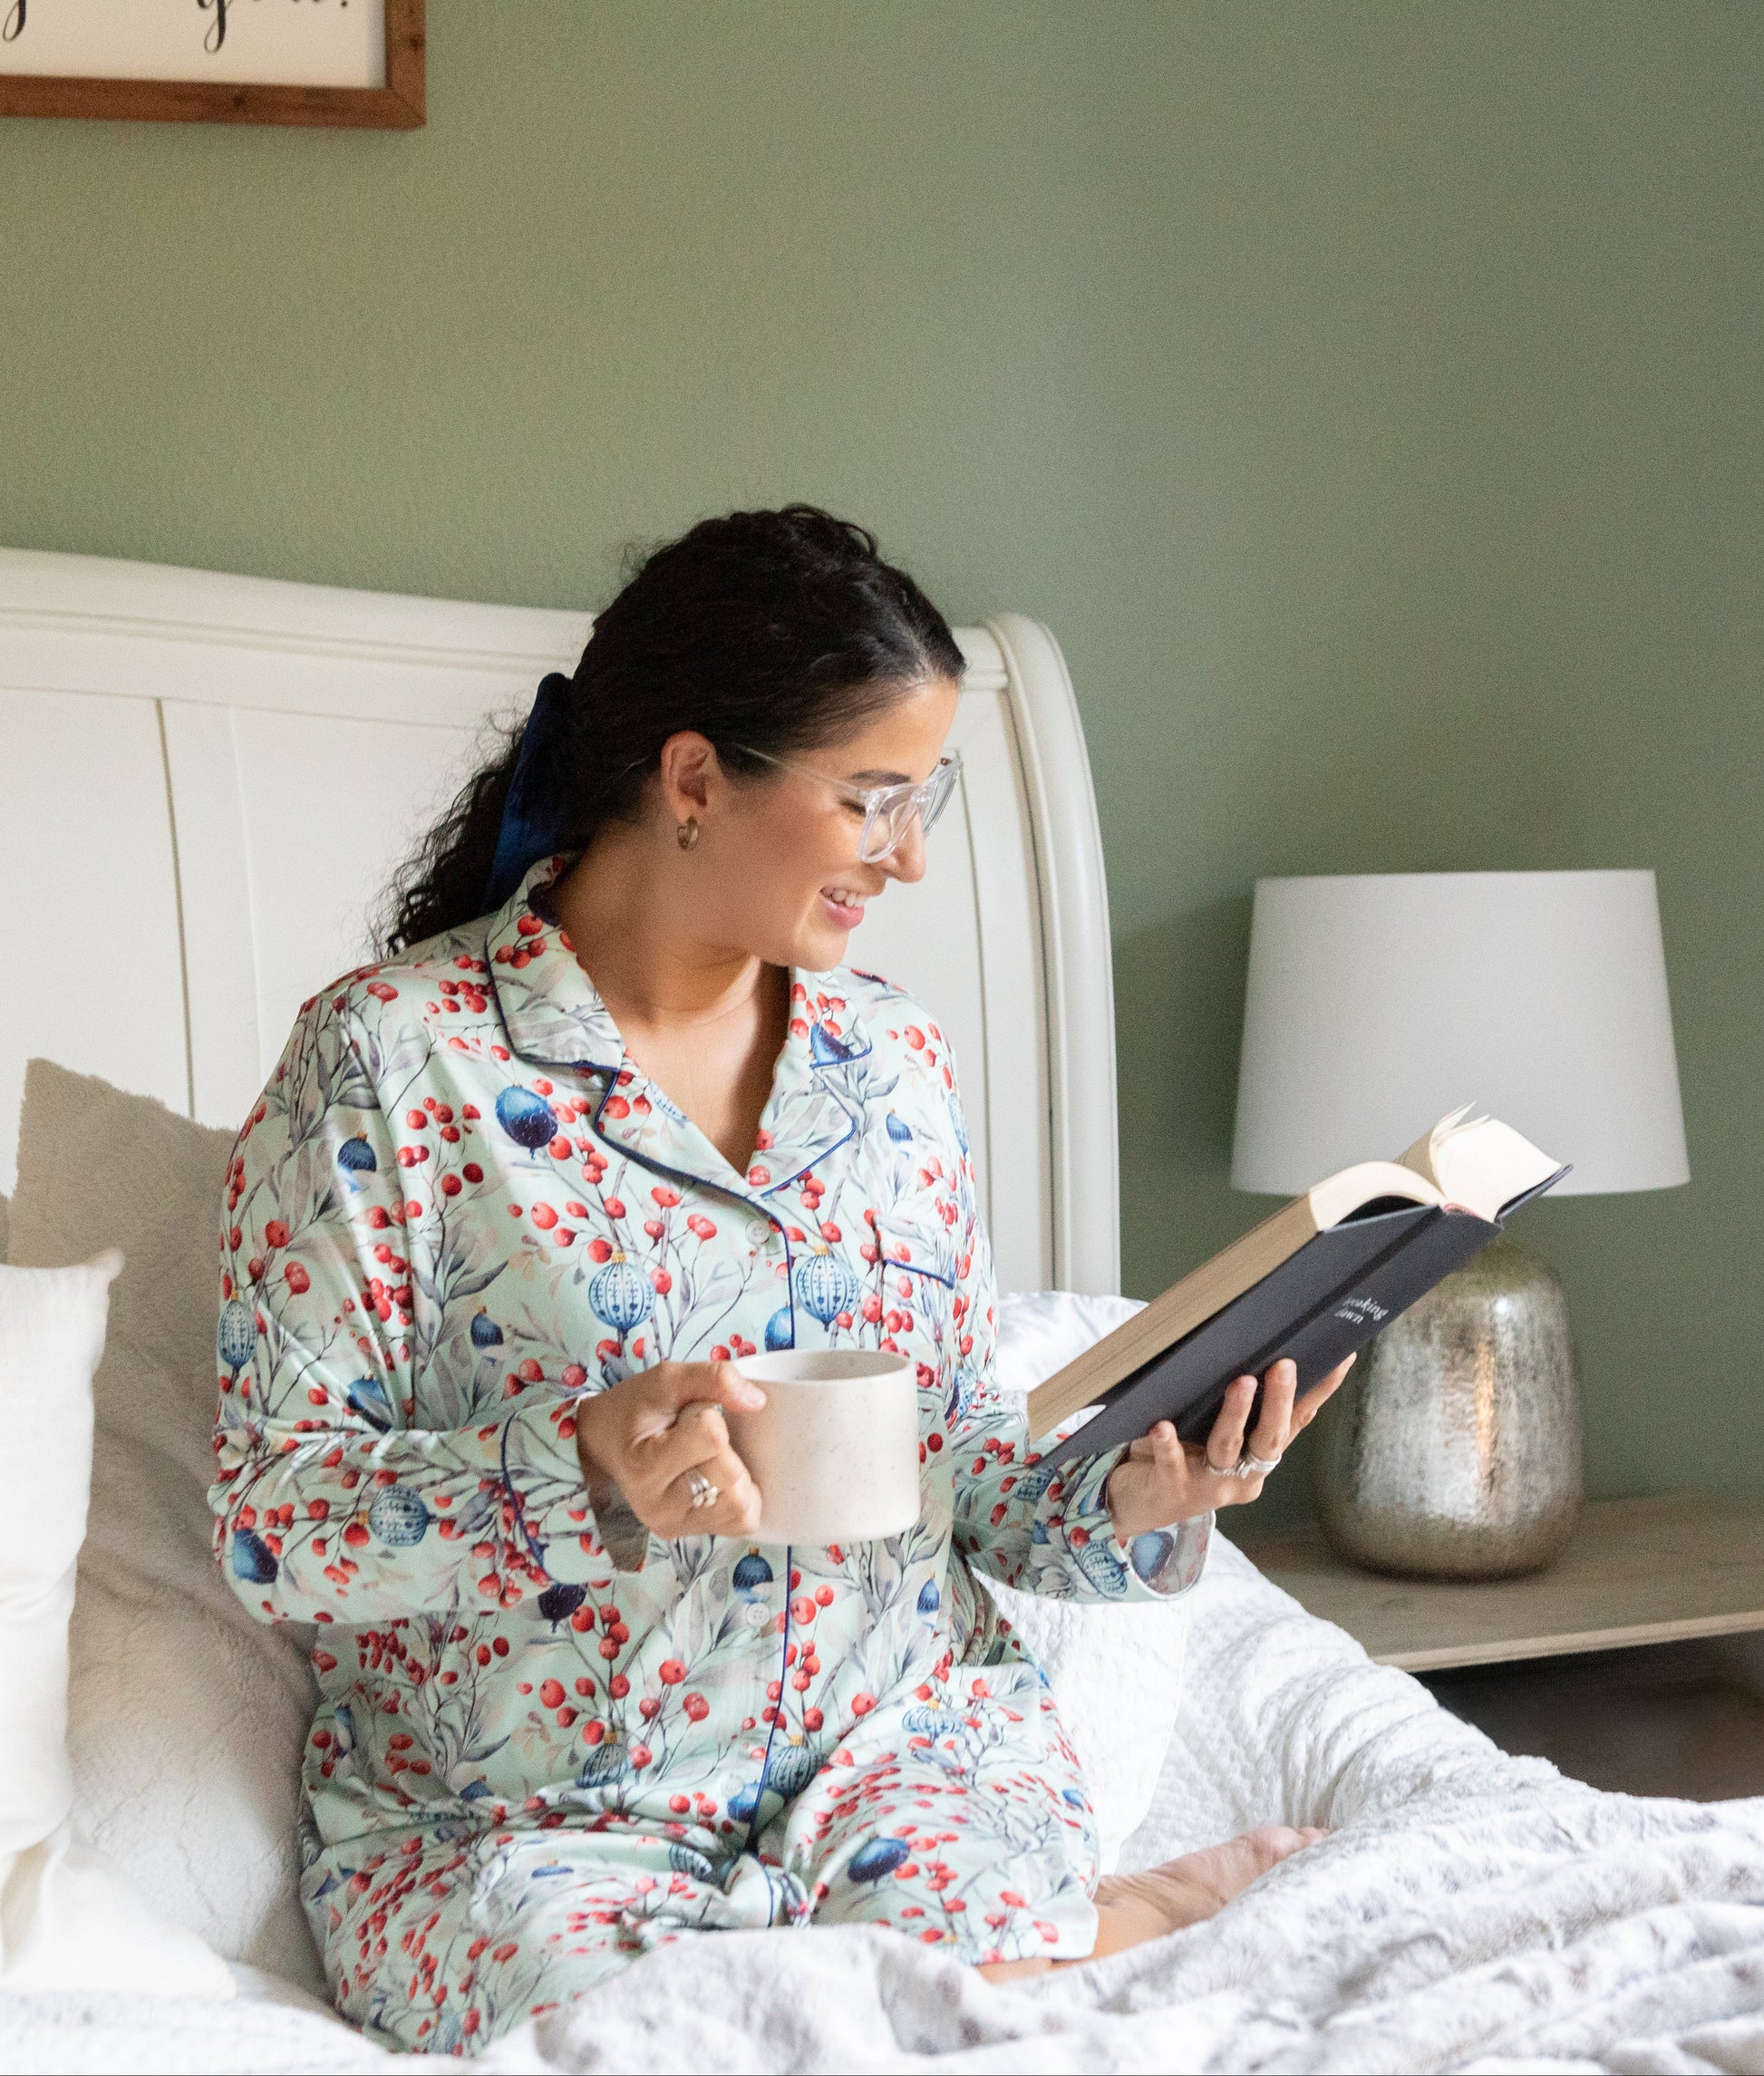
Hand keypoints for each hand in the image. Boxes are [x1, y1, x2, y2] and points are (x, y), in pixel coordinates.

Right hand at [574, 1360, 765, 1540]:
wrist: (604, 1445)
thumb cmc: (633, 1411)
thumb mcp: (665, 1379)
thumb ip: (713, 1378)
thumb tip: (757, 1401)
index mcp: (645, 1465)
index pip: (714, 1437)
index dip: (712, 1416)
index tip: (689, 1416)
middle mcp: (658, 1506)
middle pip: (731, 1475)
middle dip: (727, 1448)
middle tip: (699, 1438)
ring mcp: (674, 1526)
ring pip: (742, 1506)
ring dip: (737, 1475)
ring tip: (709, 1460)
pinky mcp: (689, 1535)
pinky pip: (743, 1522)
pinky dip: (741, 1497)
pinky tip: (719, 1480)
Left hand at [1104, 1355, 1355, 1539]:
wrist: (1135, 1501)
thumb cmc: (1180, 1452)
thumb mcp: (1210, 1424)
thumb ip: (1231, 1398)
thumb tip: (1247, 1341)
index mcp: (1260, 1456)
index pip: (1297, 1420)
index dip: (1320, 1391)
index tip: (1341, 1357)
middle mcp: (1244, 1475)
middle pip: (1269, 1439)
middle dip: (1279, 1402)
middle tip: (1284, 1366)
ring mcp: (1210, 1486)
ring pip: (1227, 1448)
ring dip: (1235, 1415)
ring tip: (1241, 1384)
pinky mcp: (1173, 1490)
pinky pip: (1172, 1465)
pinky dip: (1169, 1445)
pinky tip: (1162, 1425)